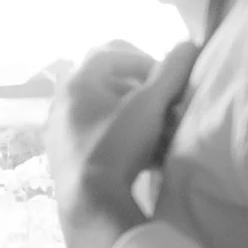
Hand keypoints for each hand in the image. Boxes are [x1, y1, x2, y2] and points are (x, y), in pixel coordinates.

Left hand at [46, 41, 194, 247]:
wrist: (90, 203)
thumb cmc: (118, 145)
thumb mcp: (150, 104)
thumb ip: (172, 71)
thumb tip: (189, 44)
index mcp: (76, 83)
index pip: (110, 53)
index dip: (143, 59)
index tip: (165, 78)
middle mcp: (61, 104)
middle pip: (106, 83)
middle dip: (141, 90)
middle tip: (163, 104)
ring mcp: (59, 132)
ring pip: (102, 112)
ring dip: (133, 116)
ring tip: (157, 131)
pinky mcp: (64, 157)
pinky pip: (95, 137)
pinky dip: (120, 137)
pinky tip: (142, 155)